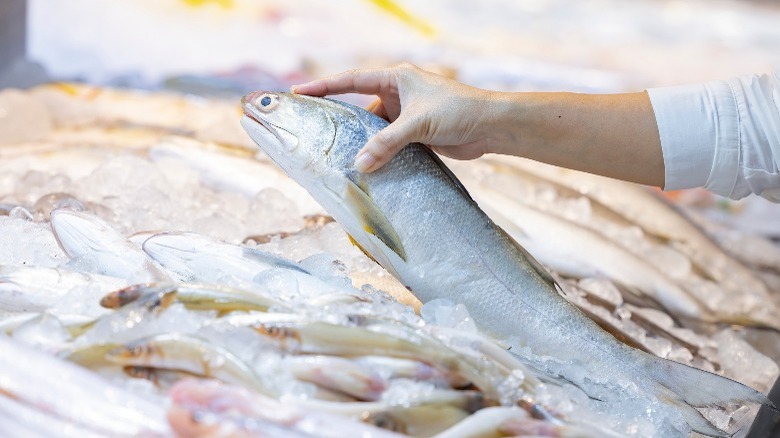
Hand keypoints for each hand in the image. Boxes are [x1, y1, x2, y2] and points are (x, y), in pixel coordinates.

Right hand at [293, 63, 495, 172]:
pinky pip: (390, 144)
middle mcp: (398, 94)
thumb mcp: (417, 125)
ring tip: (341, 158)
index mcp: (396, 78)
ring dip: (365, 144)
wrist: (490, 127)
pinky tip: (369, 168)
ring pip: (376, 130)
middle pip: (361, 108)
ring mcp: (406, 115)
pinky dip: (380, 155)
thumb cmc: (458, 112)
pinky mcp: (415, 134)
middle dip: (343, 122)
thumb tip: (360, 165)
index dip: (324, 86)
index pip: (351, 80)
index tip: (299, 92)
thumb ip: (387, 144)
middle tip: (317, 134)